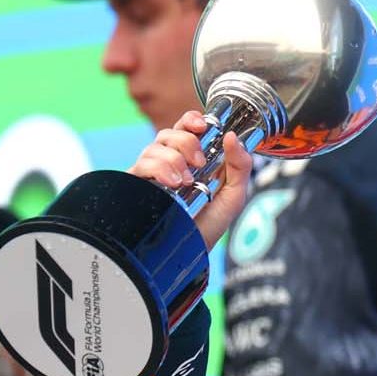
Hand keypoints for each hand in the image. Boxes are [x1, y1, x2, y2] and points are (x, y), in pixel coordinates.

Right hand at [129, 110, 253, 248]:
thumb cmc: (208, 227)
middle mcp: (170, 164)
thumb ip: (240, 166)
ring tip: (185, 182)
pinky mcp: (136, 186)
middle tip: (199, 163)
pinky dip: (158, 168)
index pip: (186, 129)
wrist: (188, 254)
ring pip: (154, 147)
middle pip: (169, 133)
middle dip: (186, 142)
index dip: (191, 120)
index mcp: (192, 160)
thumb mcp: (233, 197)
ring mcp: (152, 175)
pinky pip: (142, 164)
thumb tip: (233, 136)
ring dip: (173, 159)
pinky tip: (171, 183)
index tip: (201, 125)